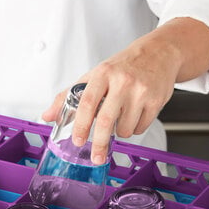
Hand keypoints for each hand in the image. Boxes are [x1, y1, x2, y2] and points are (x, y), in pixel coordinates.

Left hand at [42, 18, 208, 163]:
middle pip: (106, 121)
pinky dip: (134, 129)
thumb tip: (48, 116)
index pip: (87, 103)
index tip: (78, 140)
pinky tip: (135, 114)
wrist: (159, 53)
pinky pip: (140, 128)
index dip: (81, 125)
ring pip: (124, 128)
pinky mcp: (156, 100)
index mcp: (103, 74)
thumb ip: (69, 96)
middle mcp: (122, 82)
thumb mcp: (94, 75)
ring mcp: (141, 91)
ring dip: (119, 132)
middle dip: (99, 143)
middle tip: (96, 156)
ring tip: (120, 117)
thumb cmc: (123, 66)